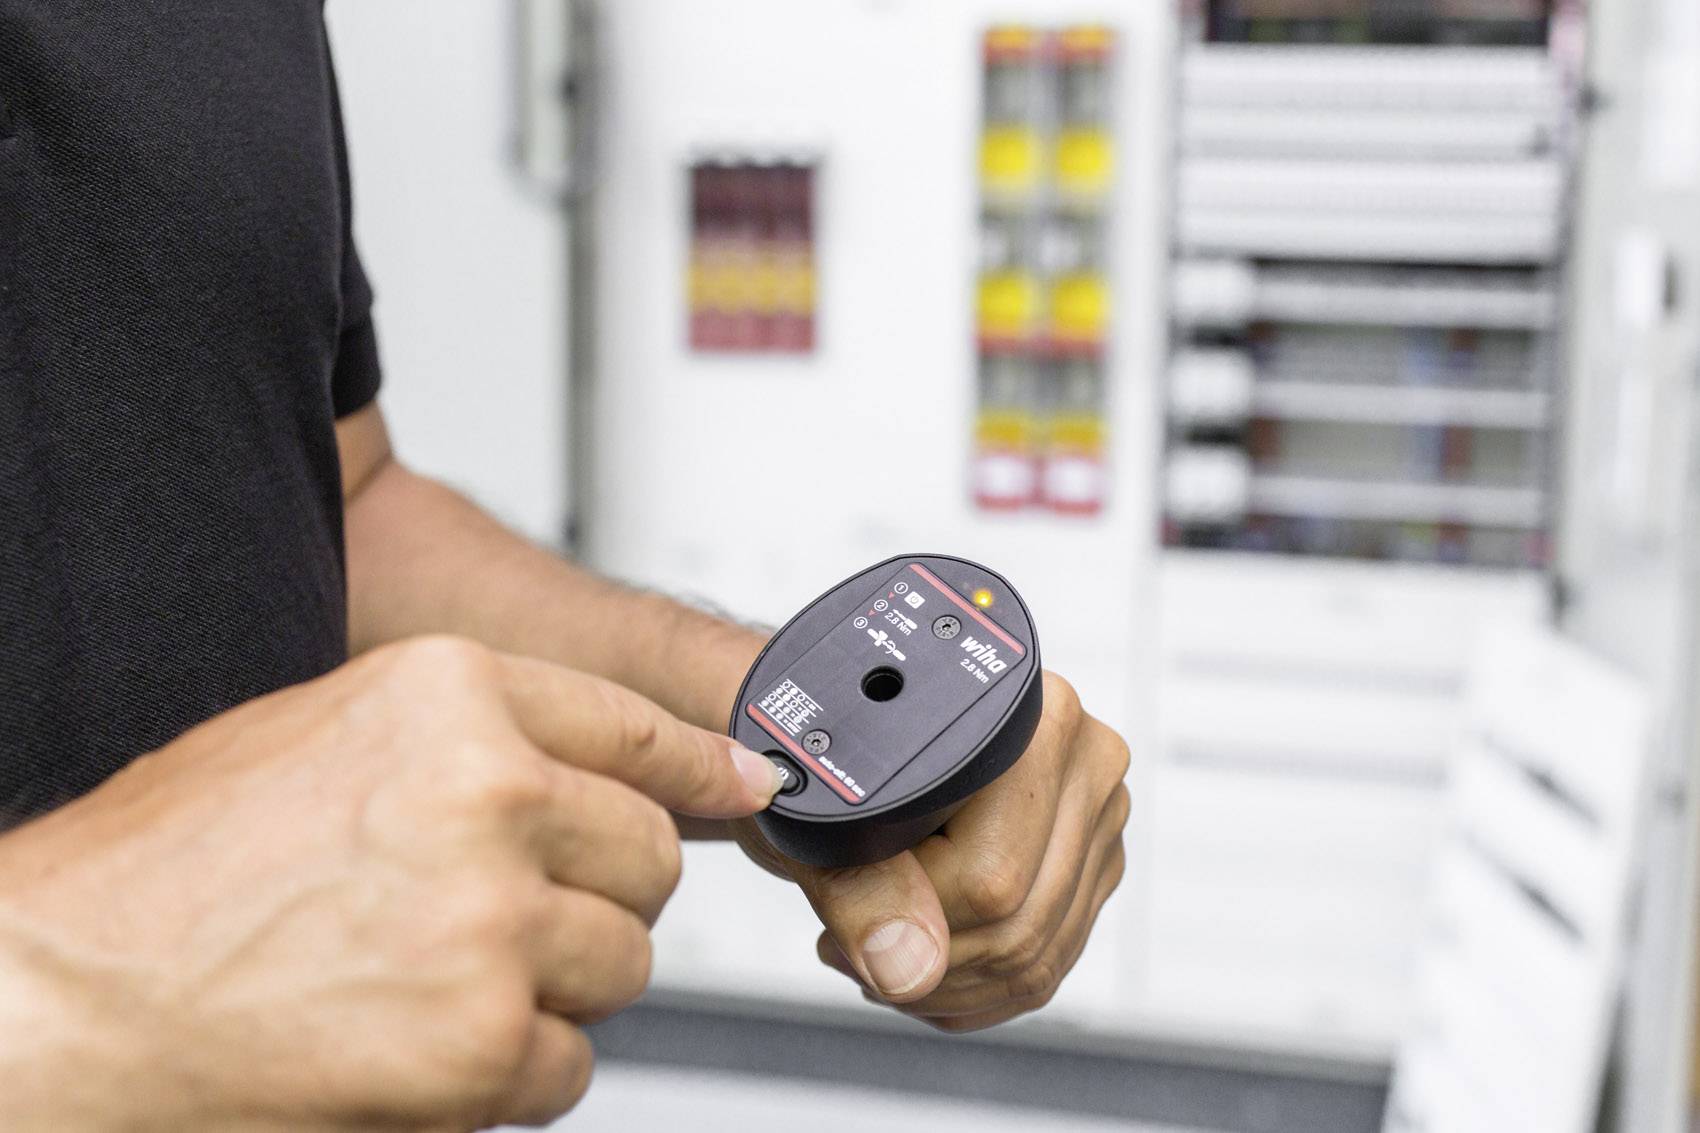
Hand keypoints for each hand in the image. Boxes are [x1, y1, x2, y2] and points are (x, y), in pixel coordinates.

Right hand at [0, 636, 779, 1130]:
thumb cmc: (169, 871)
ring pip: (622, 962)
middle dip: (598, 895)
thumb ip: (477, 740)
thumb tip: (626, 767)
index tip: (748, 783)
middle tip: (507, 918)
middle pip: (648, 857)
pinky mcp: (481, 1041)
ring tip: (433, 979)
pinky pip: (570, 1060)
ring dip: (552, 985)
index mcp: (449, 697)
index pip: (636, 728)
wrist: (57, 997)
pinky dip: (512, 1070)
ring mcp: (491, 919)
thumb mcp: (327, 738)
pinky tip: (417, 1043)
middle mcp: (486, 792)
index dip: (701, 765)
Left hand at [734, 671, 1128, 1031]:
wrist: (856, 728)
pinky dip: (974, 982)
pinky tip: (919, 962)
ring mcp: (1097, 814)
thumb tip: (907, 969)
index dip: (905, 923)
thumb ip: (862, 891)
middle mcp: (1083, 760)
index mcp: (1029, 723)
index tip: (839, 931)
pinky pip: (1048, 959)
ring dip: (943, 983)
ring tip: (876, 954)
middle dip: (922, 965)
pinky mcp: (1094, 860)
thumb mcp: (822, 817)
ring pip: (1036, 956)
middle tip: (847, 951)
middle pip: (1020, 924)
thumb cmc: (830, 754)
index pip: (988, 878)